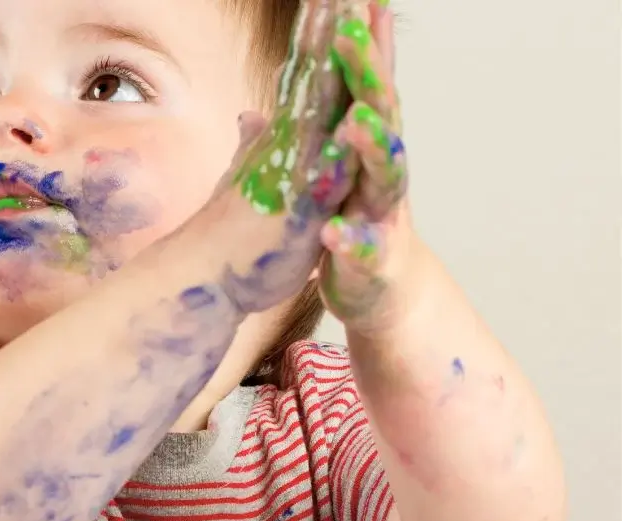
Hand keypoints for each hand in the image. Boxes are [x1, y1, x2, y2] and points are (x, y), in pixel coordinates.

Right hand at [204, 0, 357, 317]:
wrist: (204, 278)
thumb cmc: (229, 237)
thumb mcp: (249, 183)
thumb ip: (254, 148)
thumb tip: (251, 119)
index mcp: (286, 141)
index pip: (306, 76)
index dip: (319, 33)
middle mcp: (291, 148)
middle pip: (315, 75)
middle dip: (329, 27)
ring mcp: (295, 174)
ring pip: (320, 108)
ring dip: (335, 62)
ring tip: (347, 14)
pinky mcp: (301, 210)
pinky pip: (327, 172)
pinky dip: (342, 142)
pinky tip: (357, 111)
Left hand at [318, 0, 415, 334]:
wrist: (383, 287)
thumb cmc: (359, 214)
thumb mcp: (344, 159)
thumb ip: (339, 108)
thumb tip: (333, 51)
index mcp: (369, 148)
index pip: (367, 87)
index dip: (364, 43)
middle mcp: (384, 174)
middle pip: (382, 116)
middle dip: (369, 77)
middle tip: (352, 35)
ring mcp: (384, 216)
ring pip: (385, 178)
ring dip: (372, 150)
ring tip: (355, 124)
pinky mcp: (375, 261)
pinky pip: (365, 249)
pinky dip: (350, 241)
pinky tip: (332, 234)